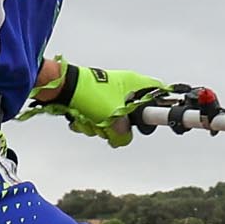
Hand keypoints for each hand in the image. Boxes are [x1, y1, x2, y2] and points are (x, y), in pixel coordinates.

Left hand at [34, 60, 163, 146]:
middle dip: (116, 125)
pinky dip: (87, 122)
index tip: (165, 115)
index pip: (158, 92)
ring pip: (110, 120)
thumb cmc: (88, 94)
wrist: (59, 88)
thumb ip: (123, 134)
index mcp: (133, 84)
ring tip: (89, 119)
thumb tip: (121, 140)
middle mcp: (121, 87)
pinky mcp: (91, 100)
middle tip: (109, 124)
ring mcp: (106, 94)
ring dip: (97, 126)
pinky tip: (79, 118)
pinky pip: (96, 118)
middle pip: (132, 115)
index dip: (162, 105)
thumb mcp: (113, 118)